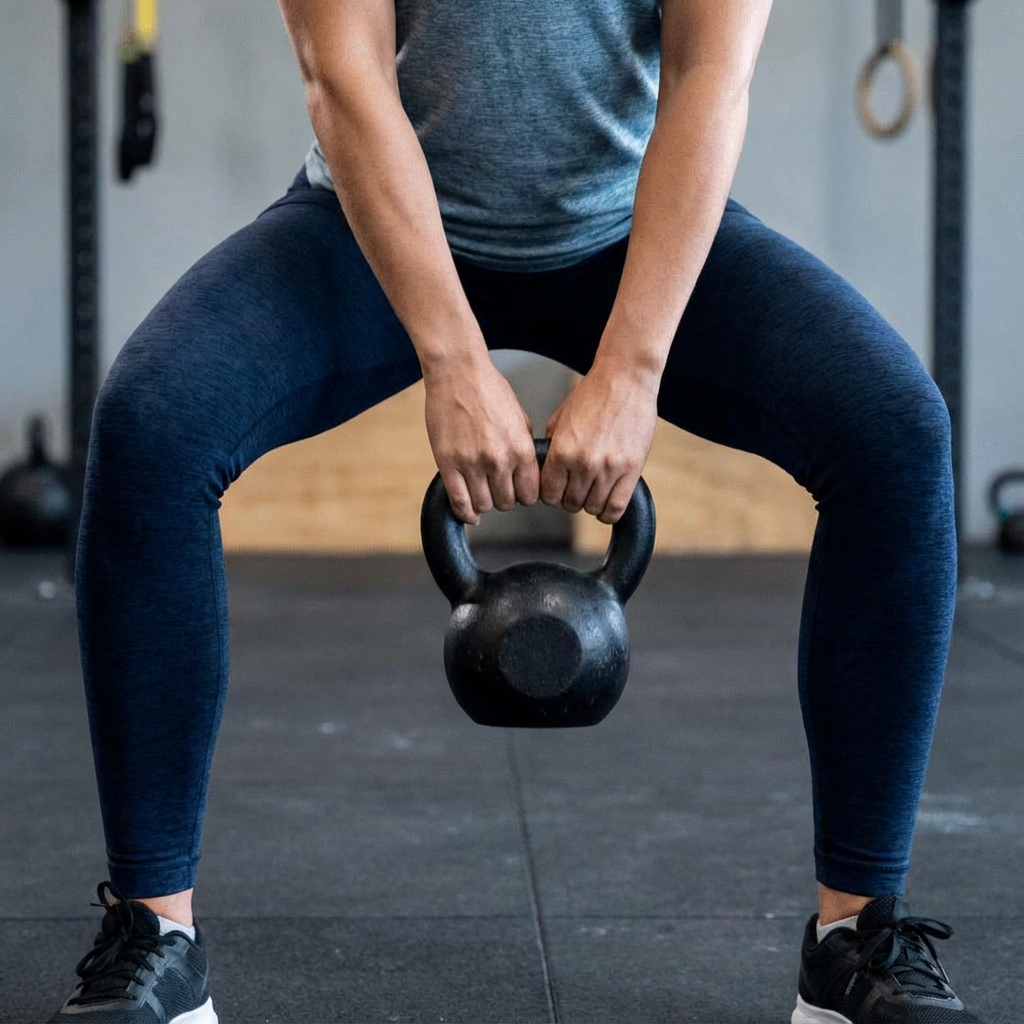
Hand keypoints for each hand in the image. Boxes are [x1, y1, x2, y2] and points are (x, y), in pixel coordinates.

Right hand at [423, 349, 538, 524]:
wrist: (458, 372)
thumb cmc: (489, 390)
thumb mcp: (520, 418)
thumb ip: (524, 448)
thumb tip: (528, 473)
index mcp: (521, 449)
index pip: (530, 494)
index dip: (523, 495)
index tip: (517, 490)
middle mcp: (499, 460)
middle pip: (507, 503)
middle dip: (503, 498)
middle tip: (496, 488)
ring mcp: (472, 463)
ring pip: (483, 506)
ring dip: (483, 503)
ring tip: (481, 491)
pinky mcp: (448, 463)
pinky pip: (459, 502)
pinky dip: (464, 512)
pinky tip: (468, 512)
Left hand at [542, 354, 658, 523]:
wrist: (625, 379)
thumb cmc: (592, 395)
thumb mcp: (560, 420)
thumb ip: (552, 449)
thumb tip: (546, 473)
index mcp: (562, 451)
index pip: (549, 494)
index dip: (553, 494)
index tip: (558, 489)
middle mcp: (583, 463)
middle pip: (571, 504)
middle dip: (572, 498)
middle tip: (578, 487)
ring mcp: (608, 468)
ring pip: (593, 508)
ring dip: (592, 503)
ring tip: (594, 490)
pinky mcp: (631, 469)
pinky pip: (616, 507)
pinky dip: (609, 511)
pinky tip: (608, 500)